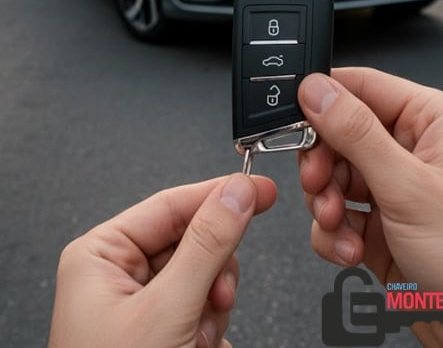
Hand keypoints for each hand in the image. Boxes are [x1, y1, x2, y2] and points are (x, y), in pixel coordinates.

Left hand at [47, 174, 276, 347]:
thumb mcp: (166, 312)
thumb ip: (206, 246)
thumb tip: (235, 194)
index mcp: (101, 254)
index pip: (172, 203)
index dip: (220, 194)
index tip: (262, 189)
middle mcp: (117, 276)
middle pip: (193, 242)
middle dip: (212, 274)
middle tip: (212, 300)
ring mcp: (140, 307)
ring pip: (204, 278)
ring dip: (212, 310)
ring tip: (197, 339)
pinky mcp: (160, 334)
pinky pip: (203, 311)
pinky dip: (210, 331)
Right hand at [298, 67, 442, 347]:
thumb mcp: (408, 187)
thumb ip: (356, 134)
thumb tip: (317, 91)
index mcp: (432, 119)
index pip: (363, 86)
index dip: (323, 100)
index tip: (293, 118)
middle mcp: (414, 148)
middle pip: (340, 134)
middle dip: (323, 164)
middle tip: (319, 184)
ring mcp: (395, 187)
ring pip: (333, 176)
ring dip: (326, 204)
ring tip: (338, 225)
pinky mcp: (381, 225)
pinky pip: (337, 215)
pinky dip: (334, 234)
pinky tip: (349, 250)